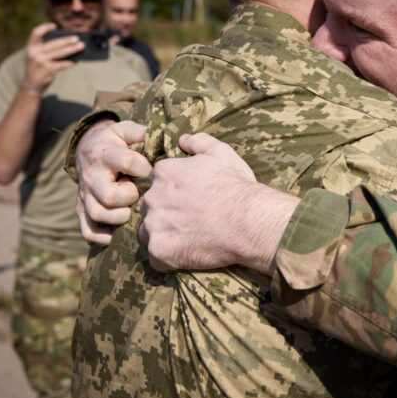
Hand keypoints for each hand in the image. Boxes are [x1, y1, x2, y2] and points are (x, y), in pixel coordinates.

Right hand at [23, 23, 82, 90]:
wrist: (31, 82)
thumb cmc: (37, 65)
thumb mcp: (36, 54)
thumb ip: (45, 47)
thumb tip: (67, 41)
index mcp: (31, 46)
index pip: (36, 32)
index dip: (45, 27)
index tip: (54, 25)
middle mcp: (34, 53)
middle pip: (53, 43)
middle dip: (66, 40)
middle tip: (77, 38)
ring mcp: (41, 61)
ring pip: (60, 53)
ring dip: (72, 49)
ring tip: (81, 46)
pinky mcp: (48, 69)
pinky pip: (62, 64)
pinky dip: (70, 62)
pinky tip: (76, 61)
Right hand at [75, 119, 149, 244]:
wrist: (87, 150)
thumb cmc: (115, 142)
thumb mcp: (125, 130)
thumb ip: (141, 132)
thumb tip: (161, 138)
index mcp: (104, 153)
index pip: (128, 162)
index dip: (145, 168)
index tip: (150, 170)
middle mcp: (91, 176)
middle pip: (110, 196)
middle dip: (130, 197)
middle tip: (137, 192)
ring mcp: (84, 195)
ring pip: (98, 214)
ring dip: (119, 217)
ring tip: (129, 209)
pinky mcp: (81, 210)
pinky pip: (88, 231)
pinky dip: (104, 236)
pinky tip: (118, 231)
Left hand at [140, 133, 272, 271]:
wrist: (248, 221)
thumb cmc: (236, 186)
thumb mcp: (221, 152)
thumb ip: (197, 141)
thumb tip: (182, 139)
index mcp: (163, 172)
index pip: (157, 182)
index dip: (174, 192)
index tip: (191, 199)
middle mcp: (152, 197)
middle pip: (150, 207)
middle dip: (165, 213)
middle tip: (191, 220)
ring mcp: (154, 226)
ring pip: (149, 232)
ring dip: (163, 235)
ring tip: (189, 238)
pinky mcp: (160, 251)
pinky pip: (156, 258)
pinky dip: (169, 258)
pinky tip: (188, 253)